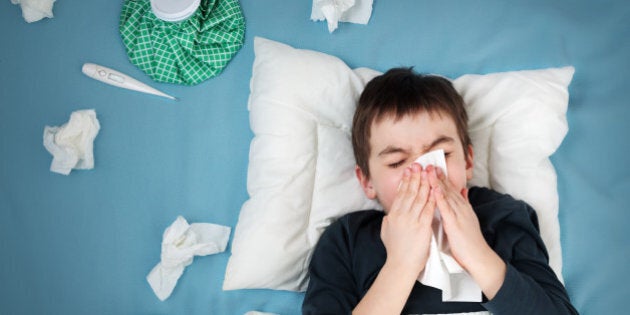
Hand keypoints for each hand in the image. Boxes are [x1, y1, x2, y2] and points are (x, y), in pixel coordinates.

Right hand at [381, 163, 435, 277]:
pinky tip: (435, 189)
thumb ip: (387, 221)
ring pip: (419, 197)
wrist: (401, 265)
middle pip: (409, 192)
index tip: (409, 170)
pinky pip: (428, 209)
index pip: (400, 194)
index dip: (405, 181)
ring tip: (427, 172)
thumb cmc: (395, 251)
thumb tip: (388, 215)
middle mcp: (401, 215)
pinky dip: (432, 198)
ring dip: (424, 183)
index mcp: (393, 215)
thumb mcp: (385, 232)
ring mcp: (411, 220)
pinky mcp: (422, 227)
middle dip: (415, 177)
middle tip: (418, 164)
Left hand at [427, 166, 505, 298]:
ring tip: (429, 170)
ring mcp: (459, 215)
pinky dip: (440, 198)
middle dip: (438, 175)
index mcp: (462, 208)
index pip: (451, 190)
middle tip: (428, 163)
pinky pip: (447, 209)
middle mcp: (461, 208)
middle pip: (448, 189)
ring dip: (437, 182)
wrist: (479, 257)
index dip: (441, 178)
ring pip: (447, 195)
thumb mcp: (467, 219)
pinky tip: (434, 189)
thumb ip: (464, 204)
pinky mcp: (456, 224)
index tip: (432, 167)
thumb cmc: (469, 241)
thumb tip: (463, 191)